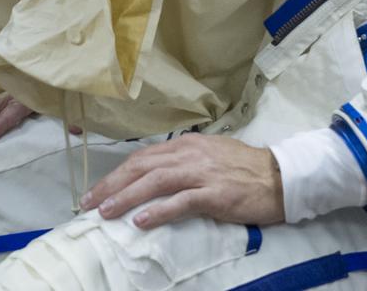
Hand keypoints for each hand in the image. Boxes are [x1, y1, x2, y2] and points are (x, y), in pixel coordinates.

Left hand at [80, 133, 284, 228]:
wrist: (278, 177)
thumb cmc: (243, 169)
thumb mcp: (208, 156)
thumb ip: (182, 162)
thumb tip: (153, 175)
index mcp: (187, 145)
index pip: (143, 157)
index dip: (117, 174)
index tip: (96, 191)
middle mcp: (190, 155)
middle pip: (142, 167)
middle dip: (112, 184)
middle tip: (88, 203)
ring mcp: (202, 174)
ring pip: (155, 181)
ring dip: (127, 196)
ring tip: (105, 212)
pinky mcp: (215, 194)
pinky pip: (181, 202)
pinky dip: (158, 211)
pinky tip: (140, 221)